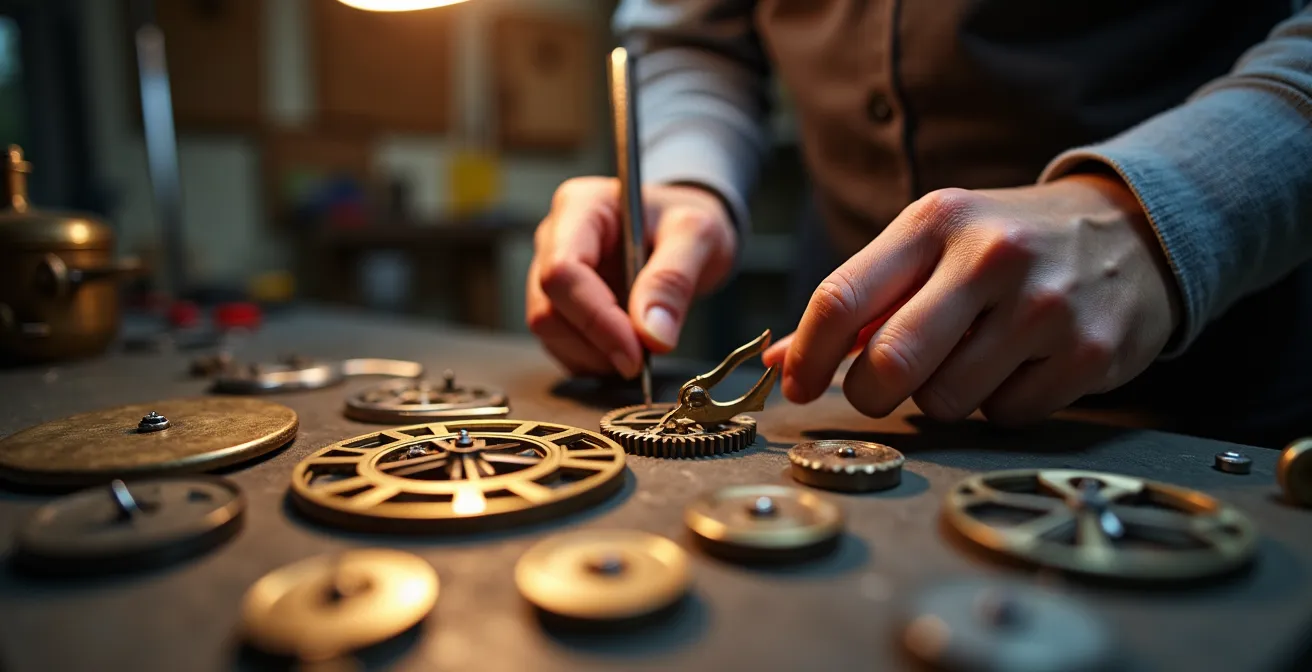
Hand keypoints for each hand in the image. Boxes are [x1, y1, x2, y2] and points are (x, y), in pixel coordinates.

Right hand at [526, 177, 736, 376]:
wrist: (683, 234)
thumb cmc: (685, 221)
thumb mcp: (697, 235)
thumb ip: (674, 279)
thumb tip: (652, 333)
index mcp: (580, 207)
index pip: (563, 270)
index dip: (595, 317)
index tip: (635, 351)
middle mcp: (555, 239)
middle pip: (548, 306)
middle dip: (597, 342)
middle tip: (642, 359)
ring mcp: (551, 273)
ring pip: (550, 331)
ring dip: (595, 354)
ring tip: (639, 349)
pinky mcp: (558, 305)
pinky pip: (560, 346)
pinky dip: (593, 360)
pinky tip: (625, 349)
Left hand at [762, 174, 1182, 424]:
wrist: (1131, 231)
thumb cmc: (1004, 245)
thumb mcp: (931, 244)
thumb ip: (859, 299)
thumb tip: (778, 361)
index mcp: (936, 221)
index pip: (842, 298)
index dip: (807, 355)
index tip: (795, 384)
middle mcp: (991, 257)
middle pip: (889, 364)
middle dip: (868, 392)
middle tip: (878, 386)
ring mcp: (1045, 307)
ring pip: (944, 401)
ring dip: (940, 396)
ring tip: (969, 356)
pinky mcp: (1089, 353)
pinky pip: (1004, 415)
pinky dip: (997, 405)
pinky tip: (1018, 365)